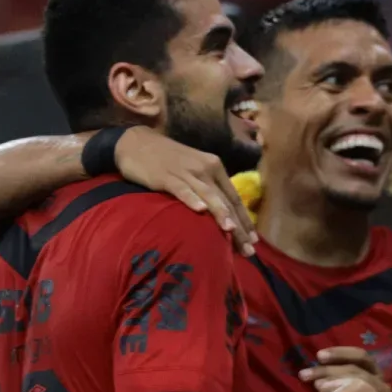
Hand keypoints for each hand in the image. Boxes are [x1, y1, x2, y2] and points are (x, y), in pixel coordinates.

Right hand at [114, 126, 257, 254]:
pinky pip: (182, 189)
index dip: (245, 219)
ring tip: (231, 231)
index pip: (233, 197)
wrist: (137, 142)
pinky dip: (191, 199)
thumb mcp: (193, 170)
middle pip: (225, 201)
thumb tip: (222, 214)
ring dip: (220, 214)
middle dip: (238, 226)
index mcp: (214, 167)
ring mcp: (186, 172)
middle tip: (248, 249)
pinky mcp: (166, 176)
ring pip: (208, 196)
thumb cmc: (167, 160)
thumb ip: (207, 188)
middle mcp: (205, 169)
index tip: (254, 241)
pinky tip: (200, 210)